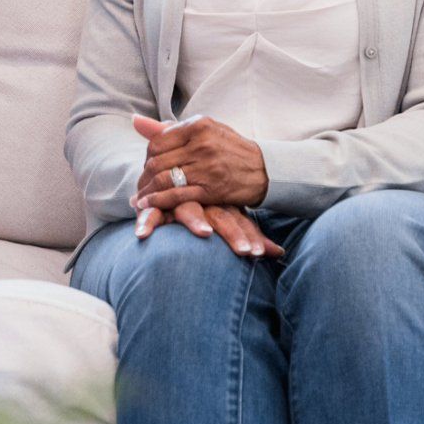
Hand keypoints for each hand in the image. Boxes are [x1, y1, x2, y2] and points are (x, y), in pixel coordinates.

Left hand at [130, 114, 267, 209]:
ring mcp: (206, 167)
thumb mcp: (204, 130)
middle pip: (157, 162)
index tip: (145, 168)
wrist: (264, 169)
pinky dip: (158, 202)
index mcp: (198, 126)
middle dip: (143, 178)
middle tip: (138, 188)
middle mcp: (201, 144)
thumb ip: (170, 129)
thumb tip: (135, 121)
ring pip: (163, 179)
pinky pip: (176, 196)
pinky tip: (148, 206)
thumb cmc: (230, 148)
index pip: (157, 142)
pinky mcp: (211, 189)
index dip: (146, 158)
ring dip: (146, 192)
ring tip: (139, 200)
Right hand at [136, 199, 283, 259]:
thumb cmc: (210, 207)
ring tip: (206, 233)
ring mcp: (182, 202)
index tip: (261, 254)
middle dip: (234, 235)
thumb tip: (281, 253)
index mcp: (224, 205)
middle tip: (247, 252)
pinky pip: (153, 215)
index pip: (239, 221)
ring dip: (195, 223)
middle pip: (221, 218)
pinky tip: (142, 234)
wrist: (179, 170)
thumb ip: (253, 236)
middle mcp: (205, 202)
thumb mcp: (230, 219)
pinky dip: (147, 223)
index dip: (249, 236)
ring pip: (189, 212)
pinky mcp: (159, 207)